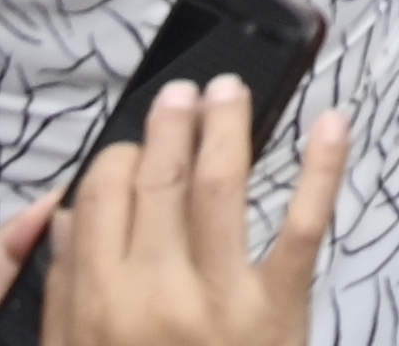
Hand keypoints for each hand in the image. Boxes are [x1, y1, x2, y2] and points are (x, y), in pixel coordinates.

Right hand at [0, 83, 349, 345]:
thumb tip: (70, 218)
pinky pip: (304, 226)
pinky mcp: (280, 309)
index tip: (140, 142)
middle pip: (162, 180)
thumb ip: (66, 293)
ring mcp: (221, 298)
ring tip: (235, 93)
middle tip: (190, 89)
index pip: (102, 195)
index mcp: (98, 302)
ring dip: (231, 126)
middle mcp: (155, 293)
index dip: (122, 157)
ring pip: (224, 186)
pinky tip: (332, 123)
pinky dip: (322, 169)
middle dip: (176, 123)